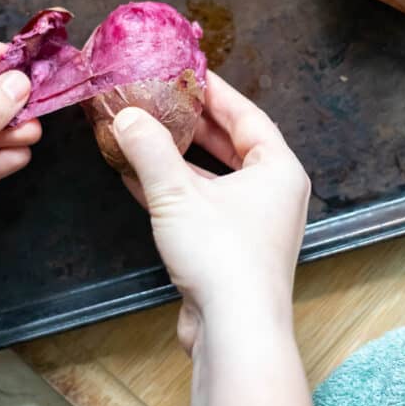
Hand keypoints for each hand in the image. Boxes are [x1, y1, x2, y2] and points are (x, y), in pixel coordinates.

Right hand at [113, 71, 310, 353]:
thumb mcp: (178, 193)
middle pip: (232, 144)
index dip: (216, 91)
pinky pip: (201, 206)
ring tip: (145, 132)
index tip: (188, 71)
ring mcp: (253, 224)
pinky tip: (137, 177)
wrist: (235, 334)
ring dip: (179, 158)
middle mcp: (272, 193)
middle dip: (195, 123)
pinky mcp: (231, 250)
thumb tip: (126, 116)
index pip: (246, 114)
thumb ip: (149, 150)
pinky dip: (173, 191)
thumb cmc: (223, 258)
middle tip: (163, 98)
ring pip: (214, 177)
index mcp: (278, 169)